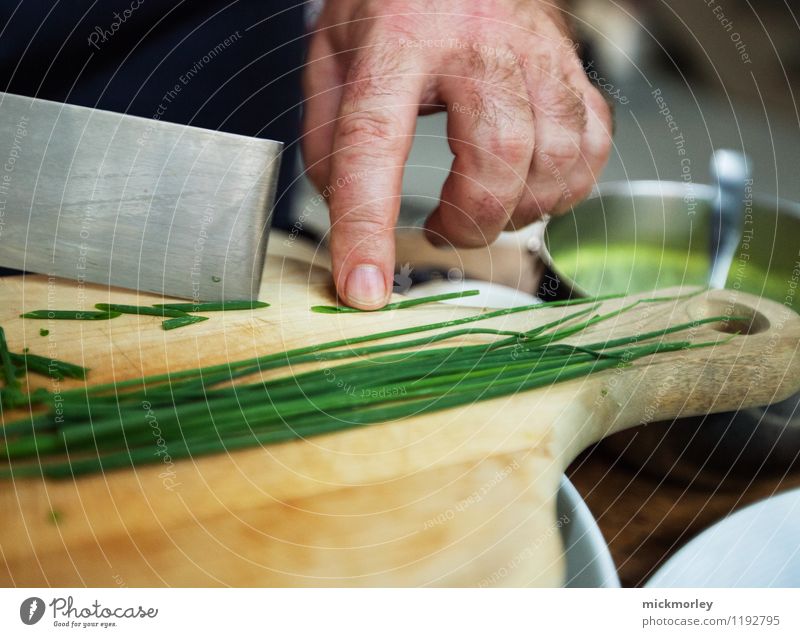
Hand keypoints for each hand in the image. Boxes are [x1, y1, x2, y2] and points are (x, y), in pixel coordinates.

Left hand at [302, 0, 612, 308]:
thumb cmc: (393, 4)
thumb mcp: (333, 56)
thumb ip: (330, 137)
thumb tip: (350, 217)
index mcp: (399, 38)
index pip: (375, 141)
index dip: (367, 226)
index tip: (364, 288)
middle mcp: (477, 44)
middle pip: (495, 156)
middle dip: (469, 221)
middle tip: (443, 228)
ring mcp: (536, 53)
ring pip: (555, 157)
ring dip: (518, 209)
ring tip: (483, 204)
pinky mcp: (572, 67)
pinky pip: (591, 145)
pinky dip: (565, 187)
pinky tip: (529, 186)